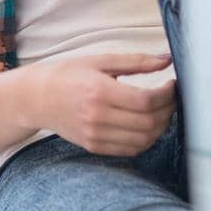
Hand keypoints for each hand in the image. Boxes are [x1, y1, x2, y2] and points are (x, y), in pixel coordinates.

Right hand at [31, 52, 175, 156]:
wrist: (37, 98)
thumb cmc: (68, 74)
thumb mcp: (101, 61)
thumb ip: (136, 61)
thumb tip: (167, 59)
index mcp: (100, 91)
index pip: (146, 100)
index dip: (167, 95)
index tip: (173, 85)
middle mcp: (97, 117)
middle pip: (148, 122)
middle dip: (168, 110)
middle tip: (171, 98)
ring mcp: (95, 135)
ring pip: (143, 140)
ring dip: (161, 127)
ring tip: (162, 111)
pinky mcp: (94, 146)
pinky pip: (130, 150)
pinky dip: (146, 140)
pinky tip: (148, 125)